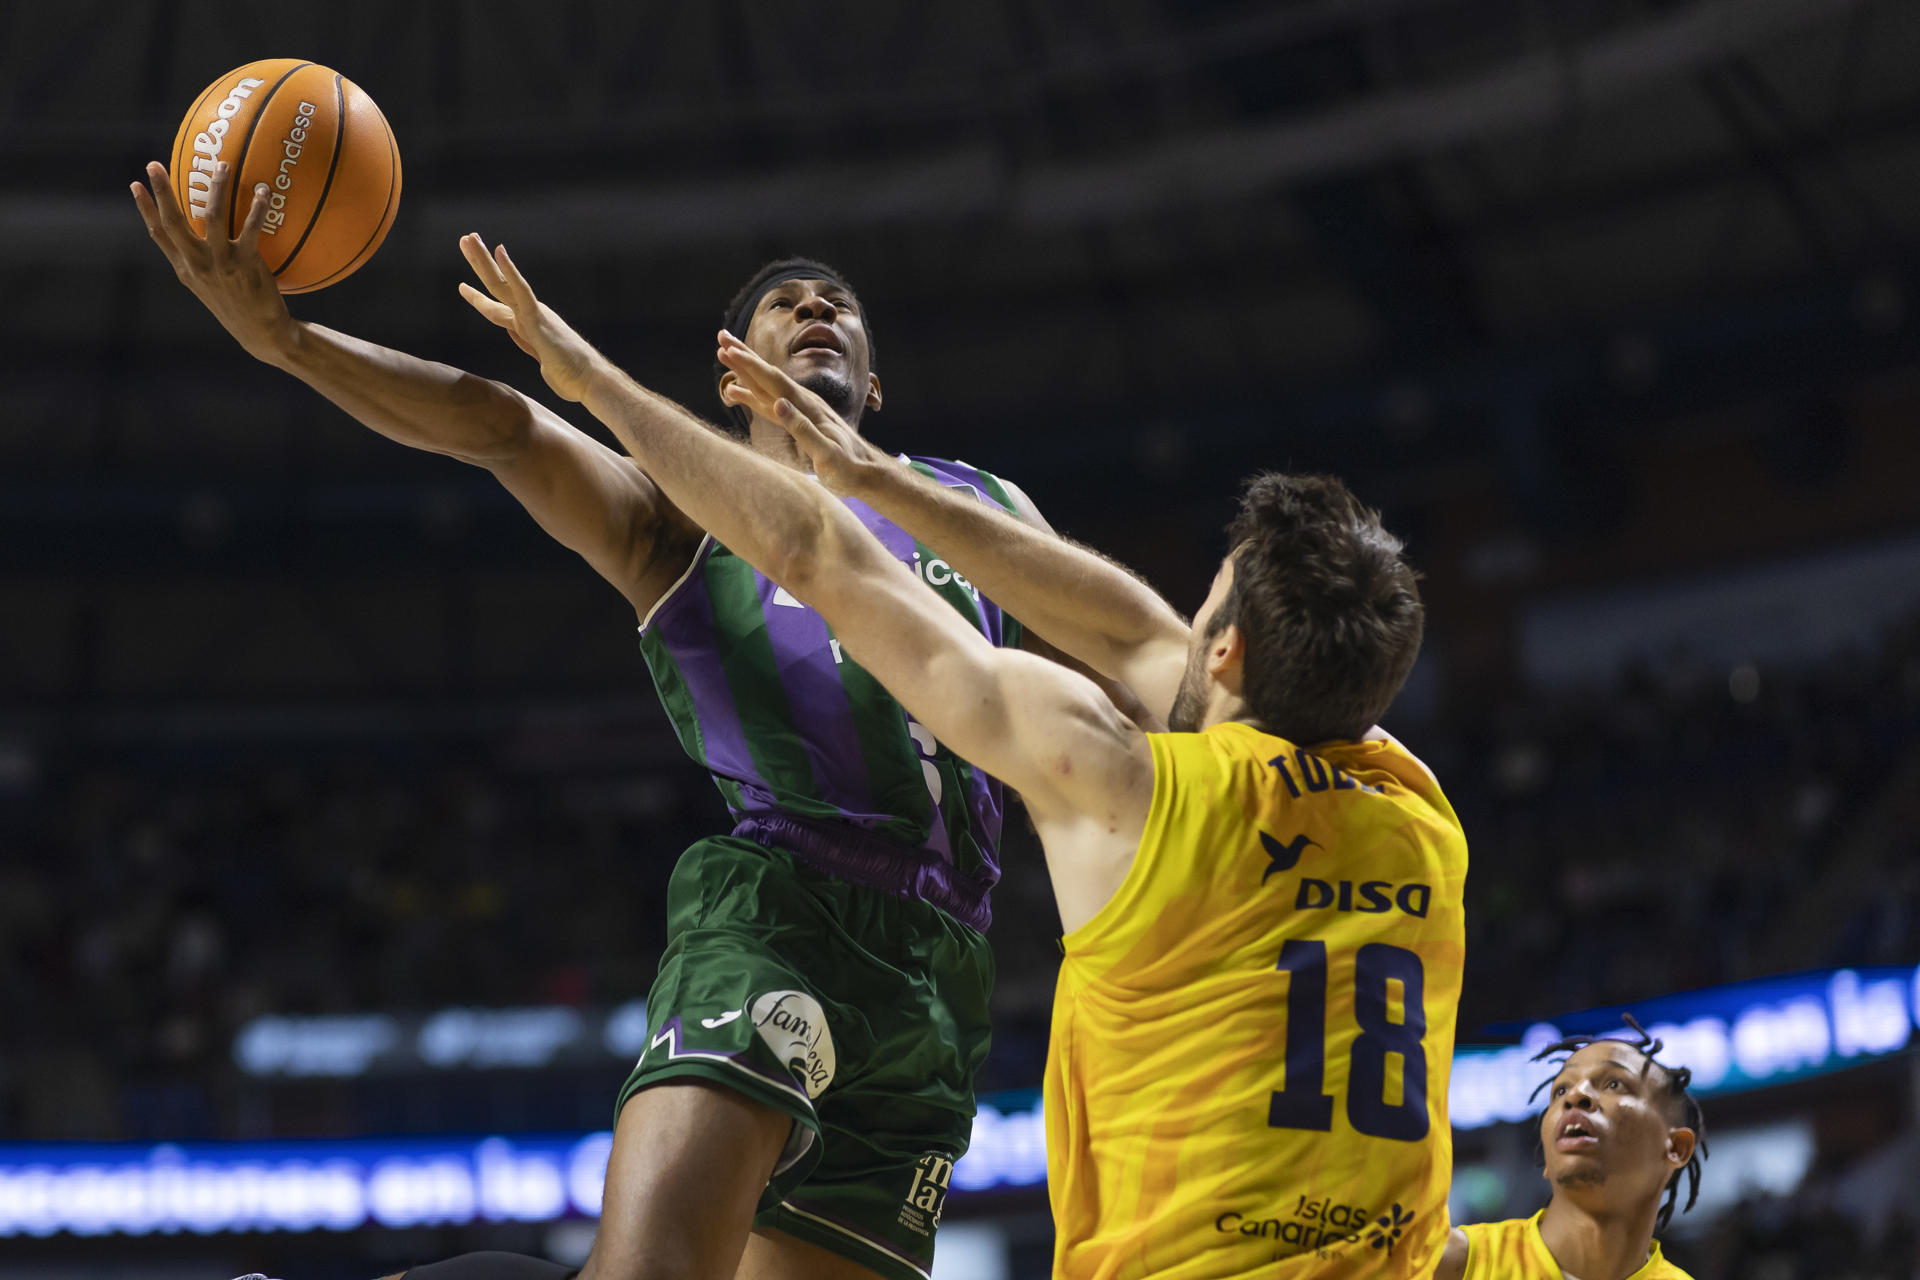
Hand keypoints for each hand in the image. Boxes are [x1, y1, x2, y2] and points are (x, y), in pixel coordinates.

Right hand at [131, 160, 294, 363]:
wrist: (262, 334)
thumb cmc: (238, 307)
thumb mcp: (210, 287)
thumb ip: (201, 262)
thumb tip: (199, 234)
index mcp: (185, 269)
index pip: (158, 235)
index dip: (145, 209)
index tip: (135, 184)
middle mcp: (197, 265)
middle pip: (173, 222)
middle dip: (161, 191)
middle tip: (154, 163)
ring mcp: (220, 265)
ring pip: (211, 217)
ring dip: (216, 188)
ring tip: (222, 165)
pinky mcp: (245, 265)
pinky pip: (249, 229)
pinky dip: (256, 208)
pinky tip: (262, 192)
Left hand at [458, 235, 599, 401]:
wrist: (589, 380)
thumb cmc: (571, 376)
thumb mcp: (543, 362)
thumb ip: (529, 345)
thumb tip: (514, 332)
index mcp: (528, 327)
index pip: (497, 309)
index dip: (479, 298)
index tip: (463, 287)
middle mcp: (528, 315)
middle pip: (496, 287)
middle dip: (479, 264)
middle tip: (464, 240)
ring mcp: (533, 314)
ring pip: (500, 284)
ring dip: (483, 261)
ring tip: (468, 238)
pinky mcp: (538, 318)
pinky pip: (521, 290)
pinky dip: (509, 270)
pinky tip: (499, 252)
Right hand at [716, 330, 887, 495]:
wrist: (867, 472)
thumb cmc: (848, 466)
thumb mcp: (826, 453)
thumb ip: (802, 428)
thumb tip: (778, 404)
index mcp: (807, 407)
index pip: (774, 380)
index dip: (751, 366)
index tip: (729, 350)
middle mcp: (802, 402)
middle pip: (767, 374)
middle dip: (744, 356)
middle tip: (721, 337)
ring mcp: (799, 409)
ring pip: (765, 385)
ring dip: (744, 369)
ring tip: (724, 354)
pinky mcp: (797, 419)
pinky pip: (767, 403)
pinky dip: (750, 394)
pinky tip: (737, 391)